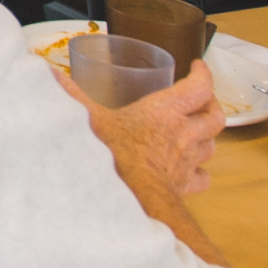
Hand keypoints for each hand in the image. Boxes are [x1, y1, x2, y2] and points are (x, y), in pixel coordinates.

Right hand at [78, 56, 224, 199]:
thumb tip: (53, 76)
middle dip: (212, 104)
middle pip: (214, 114)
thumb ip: (73, 96)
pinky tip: (191, 170)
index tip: (198, 67)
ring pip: (213, 144)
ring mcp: (187, 161)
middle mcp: (184, 133)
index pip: (199, 86)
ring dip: (208, 136)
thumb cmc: (116, 159)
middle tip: (203, 98)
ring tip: (197, 131)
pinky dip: (201, 172)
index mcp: (165, 111)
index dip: (204, 74)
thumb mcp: (91, 120)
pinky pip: (203, 177)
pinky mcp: (184, 185)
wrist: (132, 200)